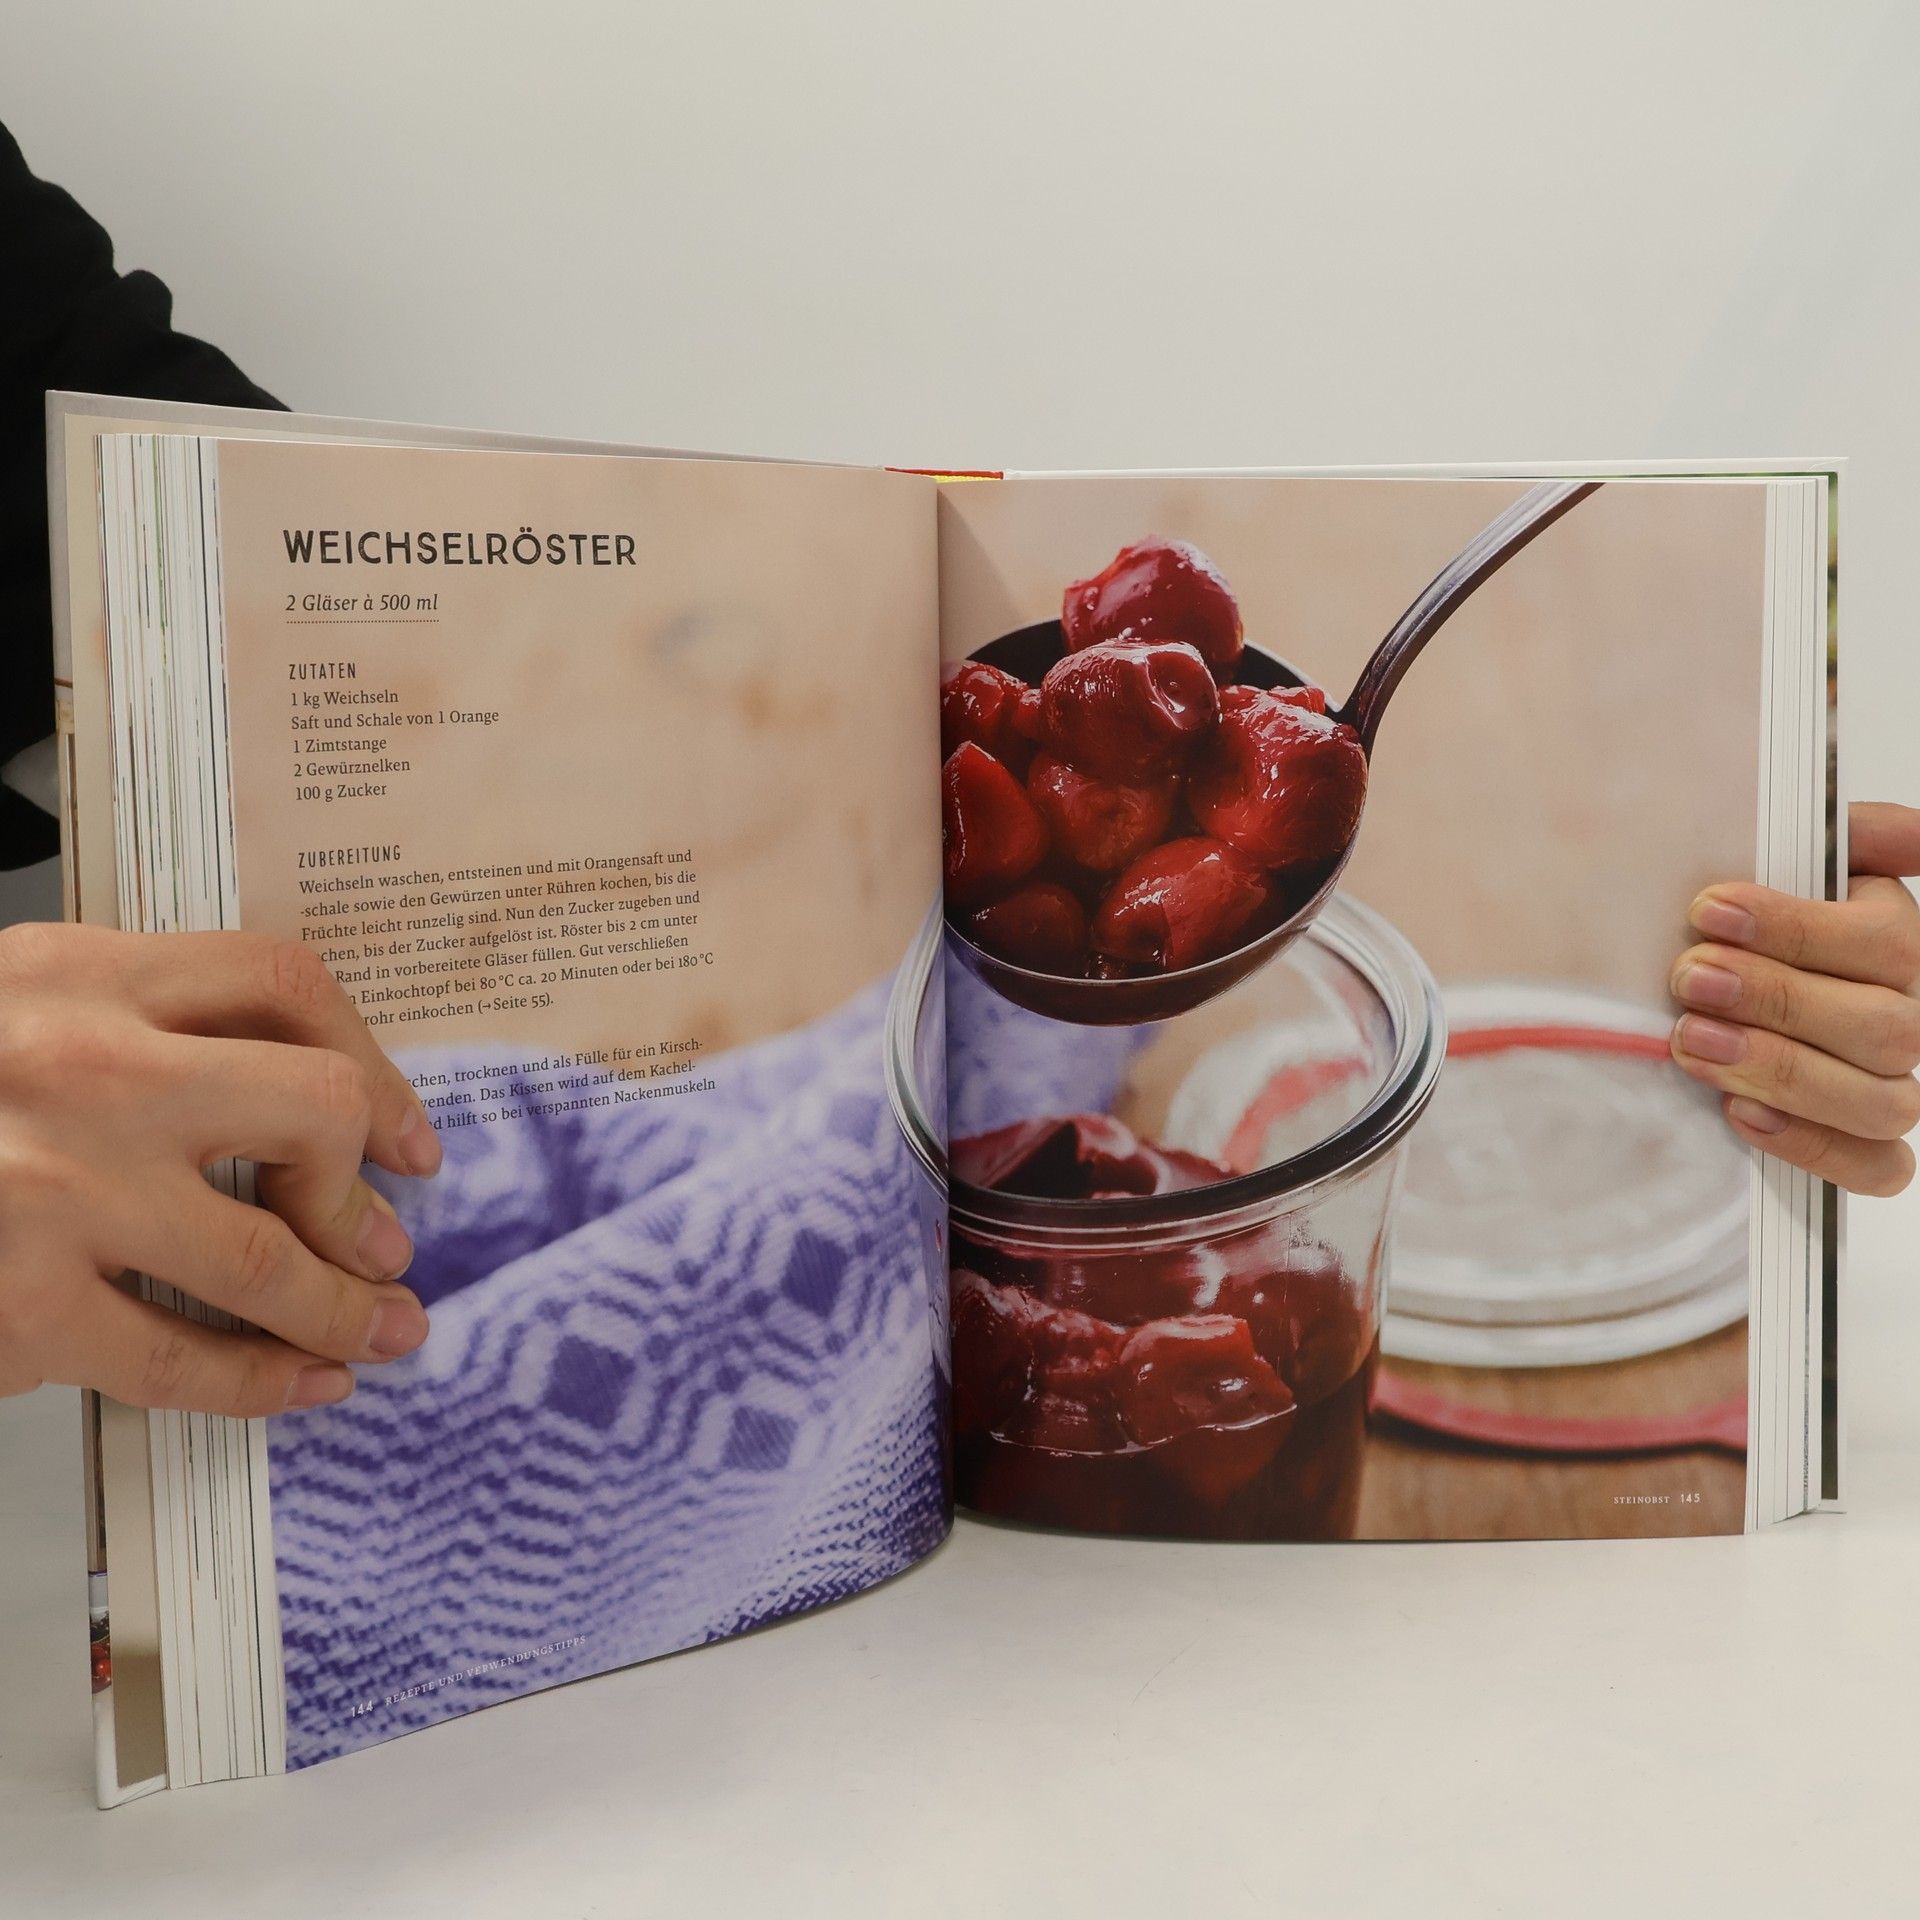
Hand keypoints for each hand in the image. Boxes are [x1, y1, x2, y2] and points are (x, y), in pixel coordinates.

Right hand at [0, 924, 441, 1413]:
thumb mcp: (17, 1007)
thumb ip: (140, 1023)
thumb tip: (301, 1105)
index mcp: (82, 974)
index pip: (283, 986)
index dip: (373, 1064)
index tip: (405, 1132)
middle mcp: (85, 1068)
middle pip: (313, 1110)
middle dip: (364, 1189)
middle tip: (388, 1238)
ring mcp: (56, 1190)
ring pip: (267, 1258)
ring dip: (348, 1305)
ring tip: (385, 1326)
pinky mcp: (21, 1304)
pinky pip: (181, 1358)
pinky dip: (262, 1381)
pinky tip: (303, 1381)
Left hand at [1670, 801, 1919, 1195]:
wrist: (1695, 985)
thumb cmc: (1736, 922)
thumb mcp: (1782, 860)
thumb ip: (1853, 836)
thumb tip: (1910, 831)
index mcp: (1898, 941)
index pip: (1885, 944)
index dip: (1797, 930)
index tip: (1708, 910)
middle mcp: (1909, 1017)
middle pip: (1882, 1027)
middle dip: (1777, 1000)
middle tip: (1691, 978)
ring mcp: (1893, 1085)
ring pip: (1882, 1102)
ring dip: (1782, 1073)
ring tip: (1693, 1042)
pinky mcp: (1868, 1144)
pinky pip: (1877, 1167)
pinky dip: (1814, 1145)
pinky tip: (1741, 1113)